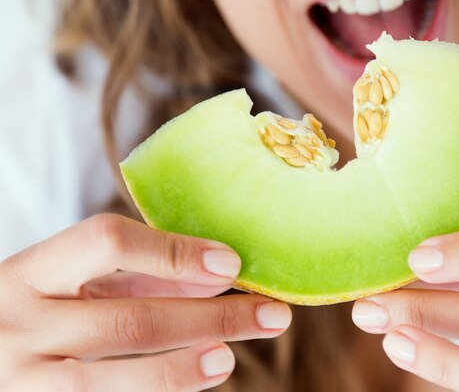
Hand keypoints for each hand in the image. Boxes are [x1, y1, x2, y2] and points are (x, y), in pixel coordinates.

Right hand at [0, 214, 290, 391]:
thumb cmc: (30, 309)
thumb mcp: (68, 280)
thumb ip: (136, 274)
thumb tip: (216, 273)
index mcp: (29, 273)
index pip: (104, 243)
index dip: (173, 252)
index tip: (231, 262)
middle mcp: (19, 326)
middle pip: (128, 321)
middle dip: (209, 318)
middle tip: (270, 315)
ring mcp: (22, 381)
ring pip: (113, 380)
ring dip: (182, 369)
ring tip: (231, 357)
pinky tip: (193, 380)